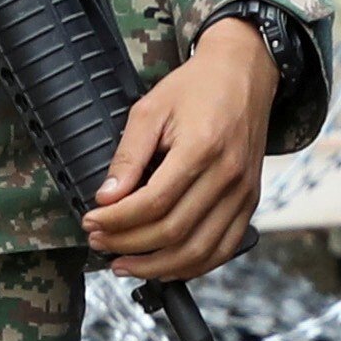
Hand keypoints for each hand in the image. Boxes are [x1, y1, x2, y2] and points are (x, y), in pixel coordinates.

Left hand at [81, 21, 280, 282]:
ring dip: (156, 266)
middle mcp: (228, 176)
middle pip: (173, 232)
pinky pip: (223, 249)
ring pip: (198, 251)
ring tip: (123, 264)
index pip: (154, 203)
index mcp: (202, 148)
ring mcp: (243, 193)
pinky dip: (191, 266)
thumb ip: (128, 156)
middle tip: (99, 241)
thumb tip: (107, 198)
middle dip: (128, 244)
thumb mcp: (151, 109)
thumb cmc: (196, 87)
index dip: (117, 220)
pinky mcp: (249, 202)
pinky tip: (163, 266)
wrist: (244, 74)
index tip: (91, 220)